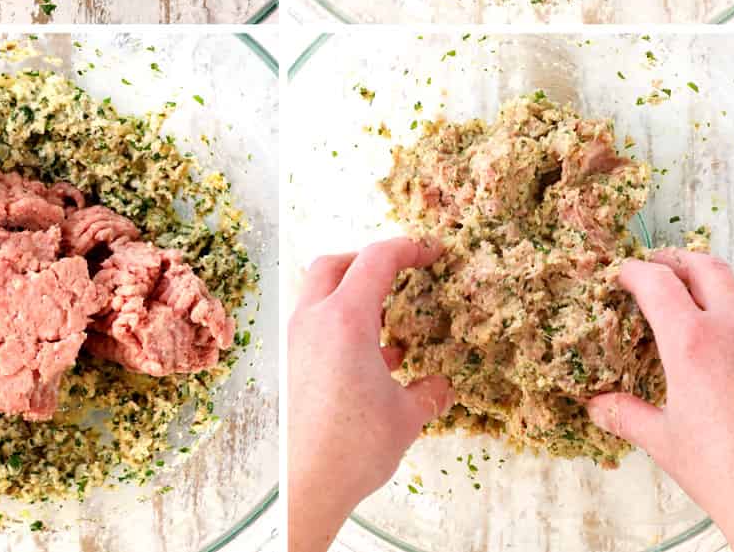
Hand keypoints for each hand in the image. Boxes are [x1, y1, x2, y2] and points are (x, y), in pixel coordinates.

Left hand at [288, 238, 452, 551]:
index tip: (431, 251)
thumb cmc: (354, 447)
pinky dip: (341, 323)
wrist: (307, 485)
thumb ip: (428, 392)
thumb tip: (441, 387)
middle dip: (368, 259)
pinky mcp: (292, 362)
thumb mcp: (406, 416)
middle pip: (335, 263)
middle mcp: (314, 320)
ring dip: (352, 294)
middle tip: (399, 271)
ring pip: (319, 292)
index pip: (377, 259)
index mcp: (345, 319)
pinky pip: (316, 323)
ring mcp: (298, 340)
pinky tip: (371, 356)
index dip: (408, 247)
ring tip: (386, 319)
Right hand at [587, 251, 733, 551]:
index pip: (656, 280)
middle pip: (703, 265)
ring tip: (699, 294)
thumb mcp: (665, 443)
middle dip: (675, 261)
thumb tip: (596, 406)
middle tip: (657, 268)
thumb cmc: (727, 475)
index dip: (633, 271)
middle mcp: (733, 327)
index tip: (621, 276)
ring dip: (716, 280)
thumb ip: (625, 414)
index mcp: (692, 341)